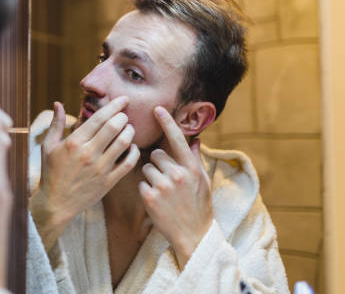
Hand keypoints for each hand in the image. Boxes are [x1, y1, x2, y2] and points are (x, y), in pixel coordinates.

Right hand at [30, 96, 139, 250]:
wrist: (56, 204)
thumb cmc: (51, 173)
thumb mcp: (48, 147)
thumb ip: (55, 124)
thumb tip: (58, 103)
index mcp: (73, 143)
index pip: (99, 118)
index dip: (114, 106)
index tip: (122, 99)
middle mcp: (88, 154)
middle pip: (114, 127)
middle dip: (123, 116)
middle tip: (125, 115)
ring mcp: (100, 169)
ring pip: (124, 143)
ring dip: (130, 132)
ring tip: (128, 129)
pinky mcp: (108, 182)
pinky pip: (129, 163)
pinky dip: (134, 152)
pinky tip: (132, 147)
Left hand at [138, 106, 212, 269]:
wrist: (193, 235)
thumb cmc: (199, 206)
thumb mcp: (203, 182)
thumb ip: (195, 159)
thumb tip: (195, 139)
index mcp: (191, 167)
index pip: (177, 139)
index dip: (167, 122)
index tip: (157, 108)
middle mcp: (178, 174)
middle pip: (156, 154)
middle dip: (158, 163)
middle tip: (168, 180)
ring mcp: (163, 185)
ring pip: (147, 168)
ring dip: (151, 177)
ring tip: (164, 193)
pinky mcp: (150, 197)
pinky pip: (141, 183)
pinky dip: (146, 190)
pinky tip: (157, 201)